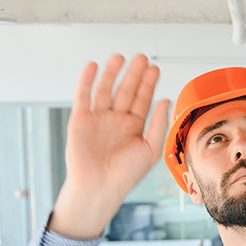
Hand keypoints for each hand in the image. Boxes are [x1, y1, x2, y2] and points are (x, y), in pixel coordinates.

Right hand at [49, 55, 170, 239]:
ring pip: (106, 90)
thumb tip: (166, 100)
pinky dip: (87, 81)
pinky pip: (83, 96)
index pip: (143, 99)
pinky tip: (93, 67)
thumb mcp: (151, 149)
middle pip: (126, 90)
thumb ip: (158, 124)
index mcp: (134, 126)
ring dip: (112, 73)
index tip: (155, 68)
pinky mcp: (80, 120)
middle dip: (133, 74)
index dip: (148, 83)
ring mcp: (98, 118)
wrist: (99, 188)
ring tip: (119, 57)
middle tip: (141, 57)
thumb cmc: (126, 174)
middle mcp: (116, 119)